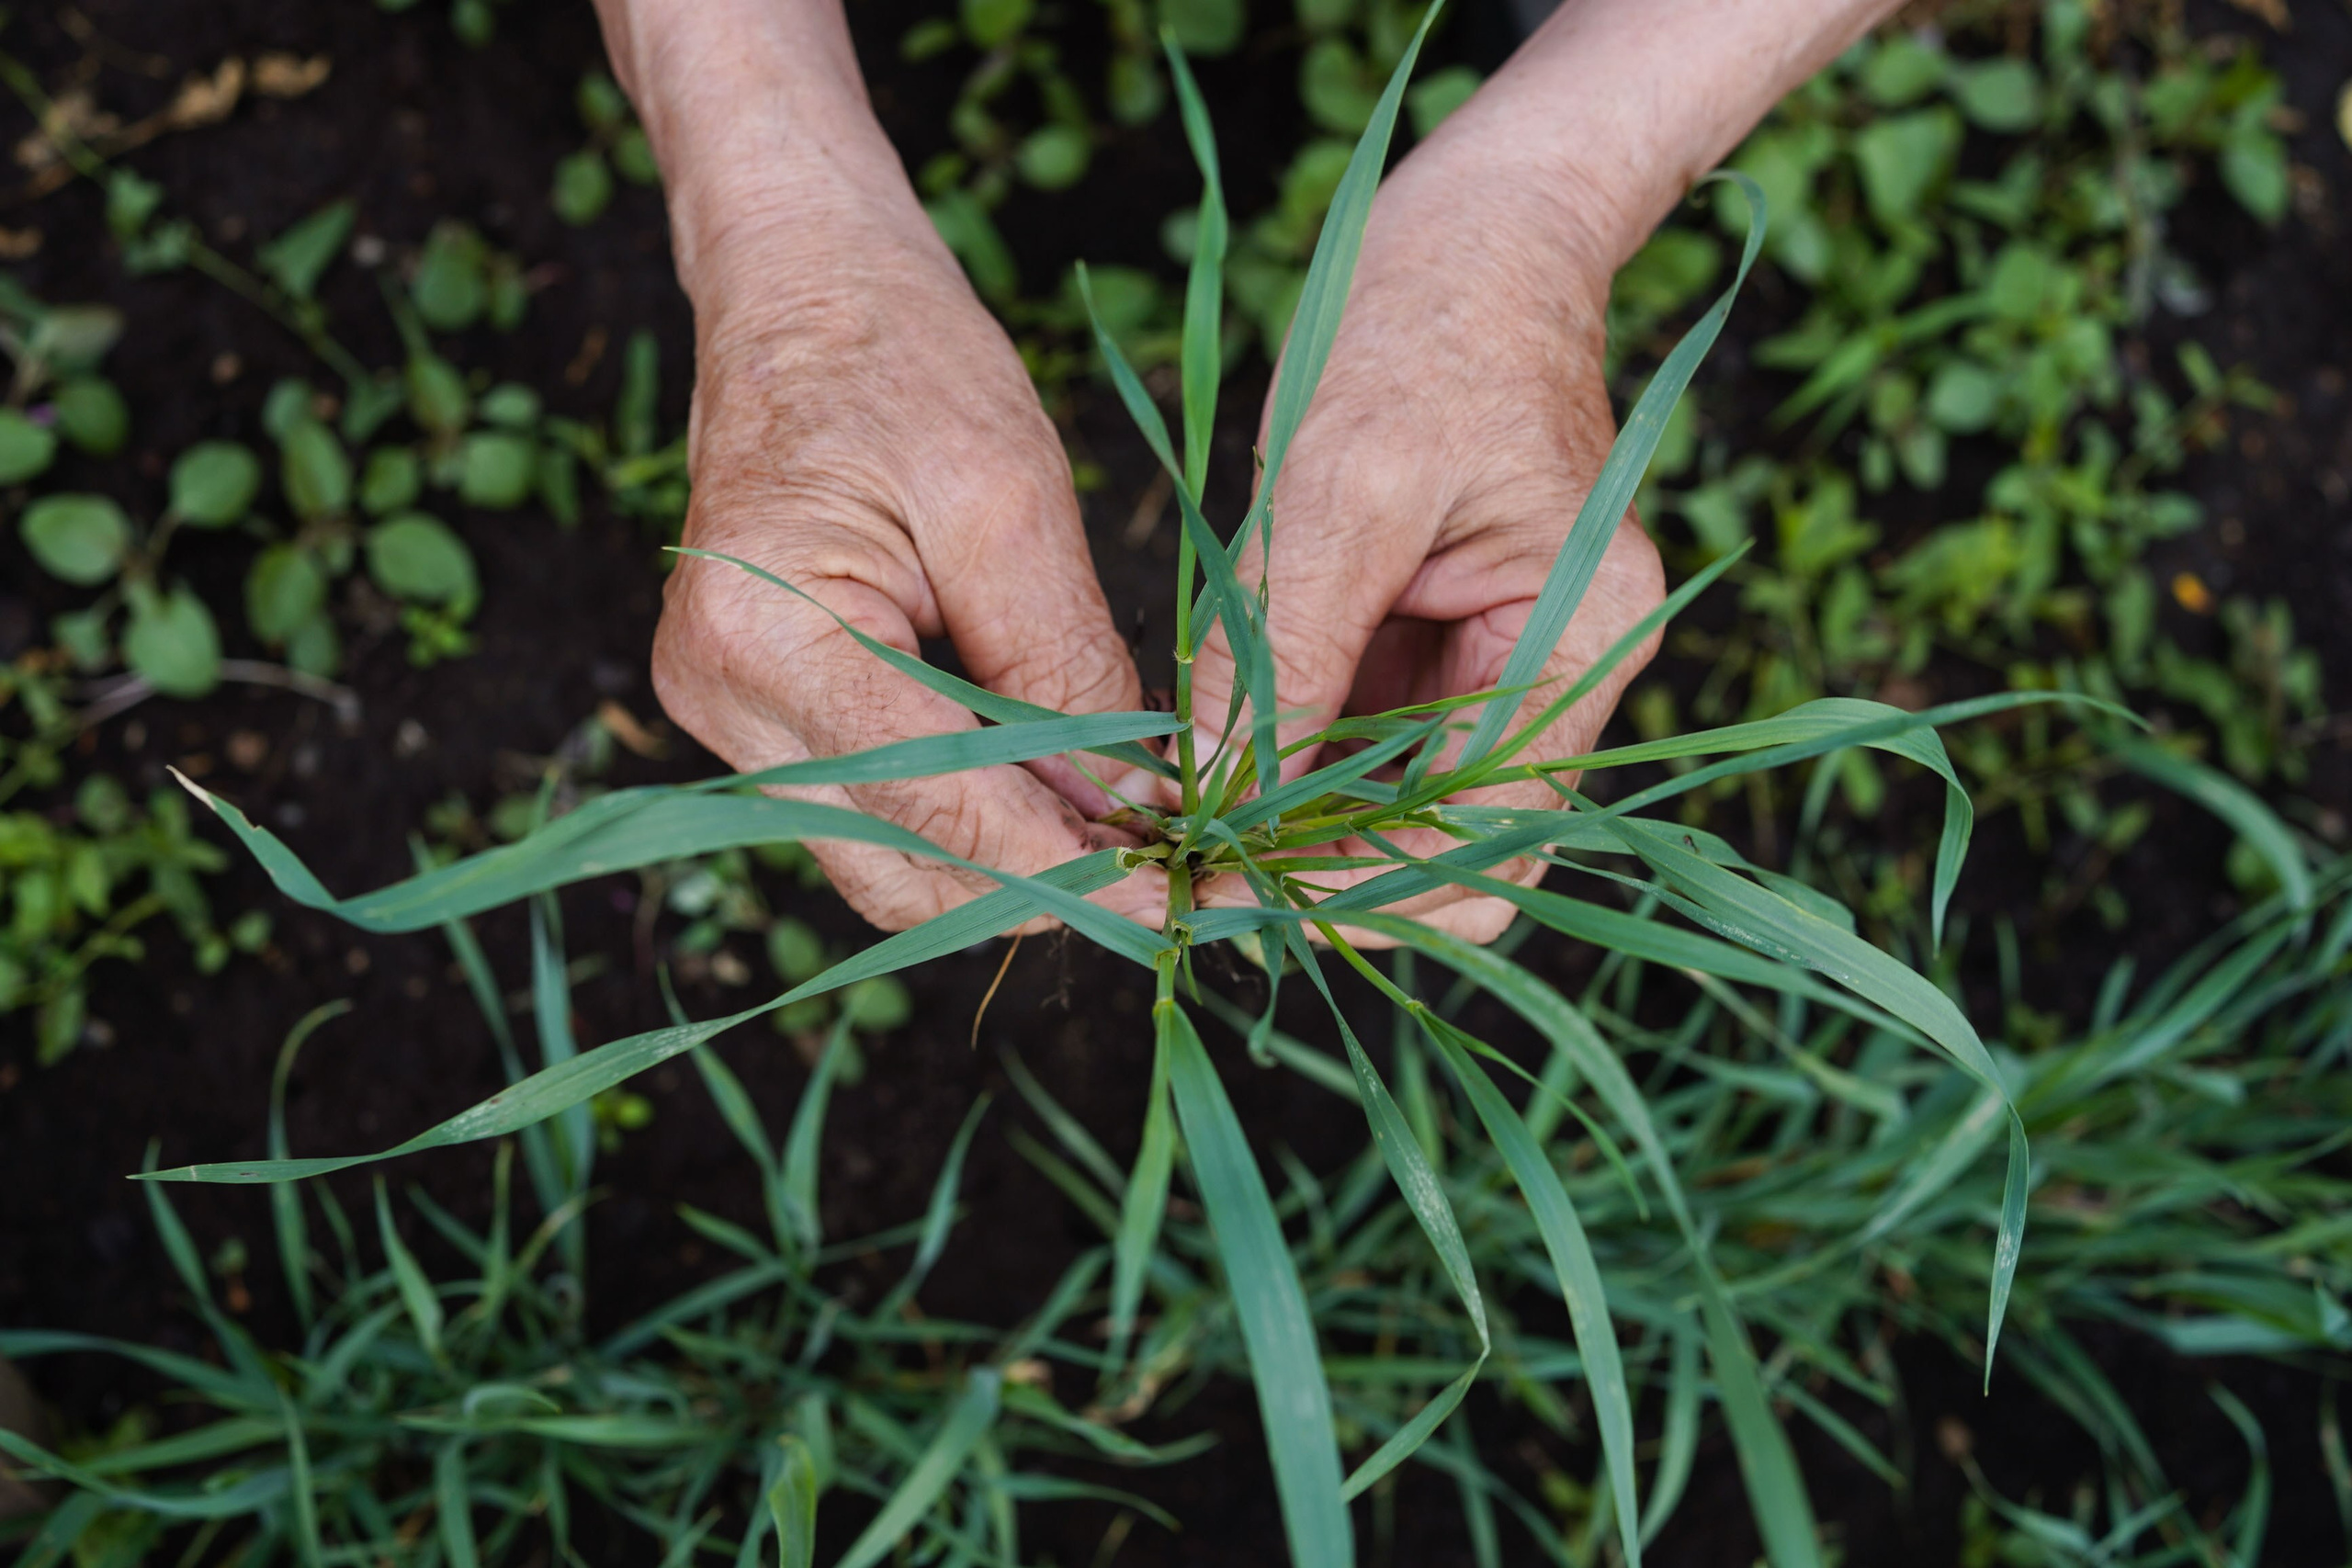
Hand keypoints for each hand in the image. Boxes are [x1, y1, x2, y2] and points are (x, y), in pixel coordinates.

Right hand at [649, 144, 1160, 931]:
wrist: (800, 285)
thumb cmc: (901, 358)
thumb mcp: (1013, 503)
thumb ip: (1063, 671)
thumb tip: (1133, 812)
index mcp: (766, 636)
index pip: (936, 809)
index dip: (1067, 871)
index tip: (1179, 900)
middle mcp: (720, 699)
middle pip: (902, 867)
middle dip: (1043, 882)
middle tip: (1174, 868)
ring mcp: (725, 714)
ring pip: (890, 855)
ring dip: (1012, 856)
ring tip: (1132, 824)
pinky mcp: (758, 712)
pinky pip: (875, 804)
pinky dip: (972, 811)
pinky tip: (1062, 783)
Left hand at [1189, 131, 1663, 943]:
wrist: (1478, 226)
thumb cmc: (1426, 322)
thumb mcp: (1341, 485)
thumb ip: (1287, 652)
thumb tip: (1215, 795)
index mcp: (1583, 638)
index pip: (1487, 835)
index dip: (1364, 887)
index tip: (1233, 892)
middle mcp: (1561, 670)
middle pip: (1459, 848)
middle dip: (1333, 877)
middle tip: (1201, 881)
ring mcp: (1506, 661)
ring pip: (1407, 809)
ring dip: (1305, 830)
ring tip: (1187, 832)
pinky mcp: (1446, 639)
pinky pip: (1373, 741)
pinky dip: (1298, 765)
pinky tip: (1214, 765)